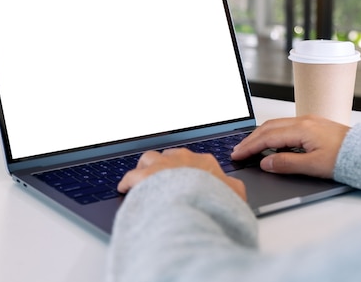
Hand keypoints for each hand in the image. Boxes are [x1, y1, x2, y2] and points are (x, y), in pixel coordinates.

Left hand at [118, 148, 246, 200]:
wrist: (196, 204)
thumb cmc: (215, 201)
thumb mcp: (235, 195)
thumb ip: (233, 189)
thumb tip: (234, 189)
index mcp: (203, 162)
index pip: (195, 160)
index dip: (189, 169)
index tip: (186, 176)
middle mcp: (181, 160)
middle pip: (170, 156)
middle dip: (166, 165)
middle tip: (164, 178)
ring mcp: (162, 166)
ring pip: (149, 158)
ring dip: (146, 168)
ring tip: (144, 179)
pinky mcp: (143, 177)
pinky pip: (130, 177)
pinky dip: (127, 182)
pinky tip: (125, 188)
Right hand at [231, 115, 349, 178]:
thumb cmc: (346, 158)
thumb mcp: (314, 166)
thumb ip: (287, 163)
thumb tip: (266, 162)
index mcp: (302, 129)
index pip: (267, 137)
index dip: (250, 146)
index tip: (238, 154)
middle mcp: (303, 121)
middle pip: (268, 127)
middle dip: (251, 139)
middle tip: (238, 150)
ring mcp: (308, 121)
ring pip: (276, 125)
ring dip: (260, 135)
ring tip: (249, 146)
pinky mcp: (313, 124)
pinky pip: (286, 126)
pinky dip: (272, 133)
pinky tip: (271, 142)